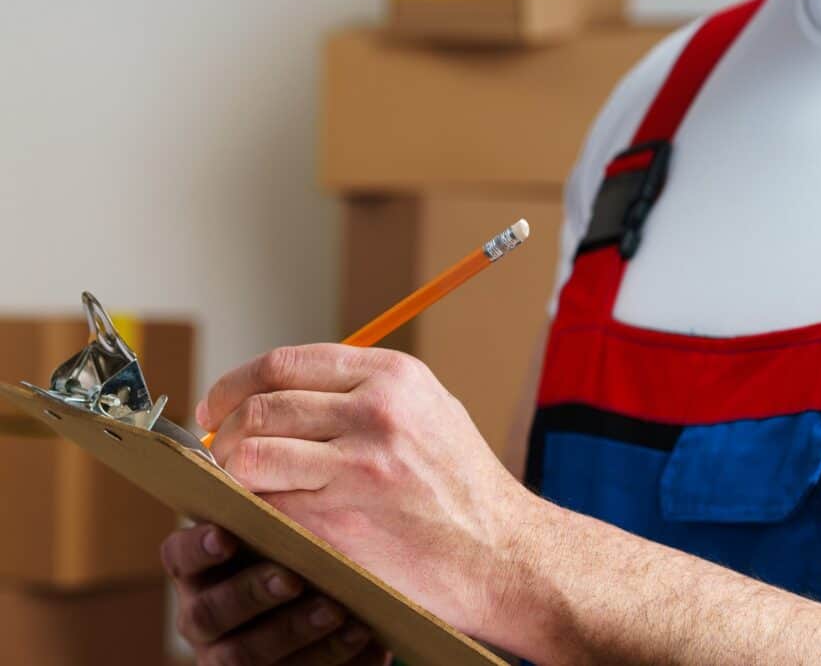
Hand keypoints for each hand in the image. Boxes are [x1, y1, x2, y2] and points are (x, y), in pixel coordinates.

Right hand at [162, 522, 388, 664]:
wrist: (338, 612)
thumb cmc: (303, 548)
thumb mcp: (288, 527)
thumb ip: (281, 507)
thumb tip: (297, 463)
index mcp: (199, 568)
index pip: (178, 556)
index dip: (198, 548)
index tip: (227, 534)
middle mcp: (203, 612)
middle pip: (208, 611)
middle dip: (251, 593)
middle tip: (293, 576)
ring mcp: (228, 653)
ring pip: (243, 654)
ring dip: (292, 630)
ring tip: (337, 608)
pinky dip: (330, 654)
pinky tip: (363, 632)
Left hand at [197, 344, 535, 642]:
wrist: (504, 555)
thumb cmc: (466, 488)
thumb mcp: (431, 412)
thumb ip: (367, 393)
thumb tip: (291, 392)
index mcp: (394, 377)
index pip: (285, 363)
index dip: (236, 383)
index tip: (218, 405)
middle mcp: (376, 413)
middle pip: (260, 406)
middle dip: (225, 430)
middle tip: (220, 450)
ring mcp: (358, 468)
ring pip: (252, 455)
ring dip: (232, 472)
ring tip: (240, 485)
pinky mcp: (342, 522)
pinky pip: (268, 507)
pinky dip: (253, 511)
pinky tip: (263, 516)